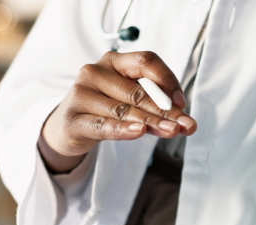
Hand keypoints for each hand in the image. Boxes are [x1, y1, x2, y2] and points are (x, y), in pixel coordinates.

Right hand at [42, 51, 196, 167]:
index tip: (181, 102)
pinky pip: (103, 125)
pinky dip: (123, 129)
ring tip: (171, 131)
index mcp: (114, 61)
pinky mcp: (74, 119)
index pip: (145, 61)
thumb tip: (185, 120)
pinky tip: (139, 131)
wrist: (69, 127)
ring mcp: (81, 94)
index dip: (167, 80)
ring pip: (123, 110)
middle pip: (137, 91)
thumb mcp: (130, 101)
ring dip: (151, 122)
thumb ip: (155, 106)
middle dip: (165, 110)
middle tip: (185, 125)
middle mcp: (95, 72)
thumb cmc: (105, 109)